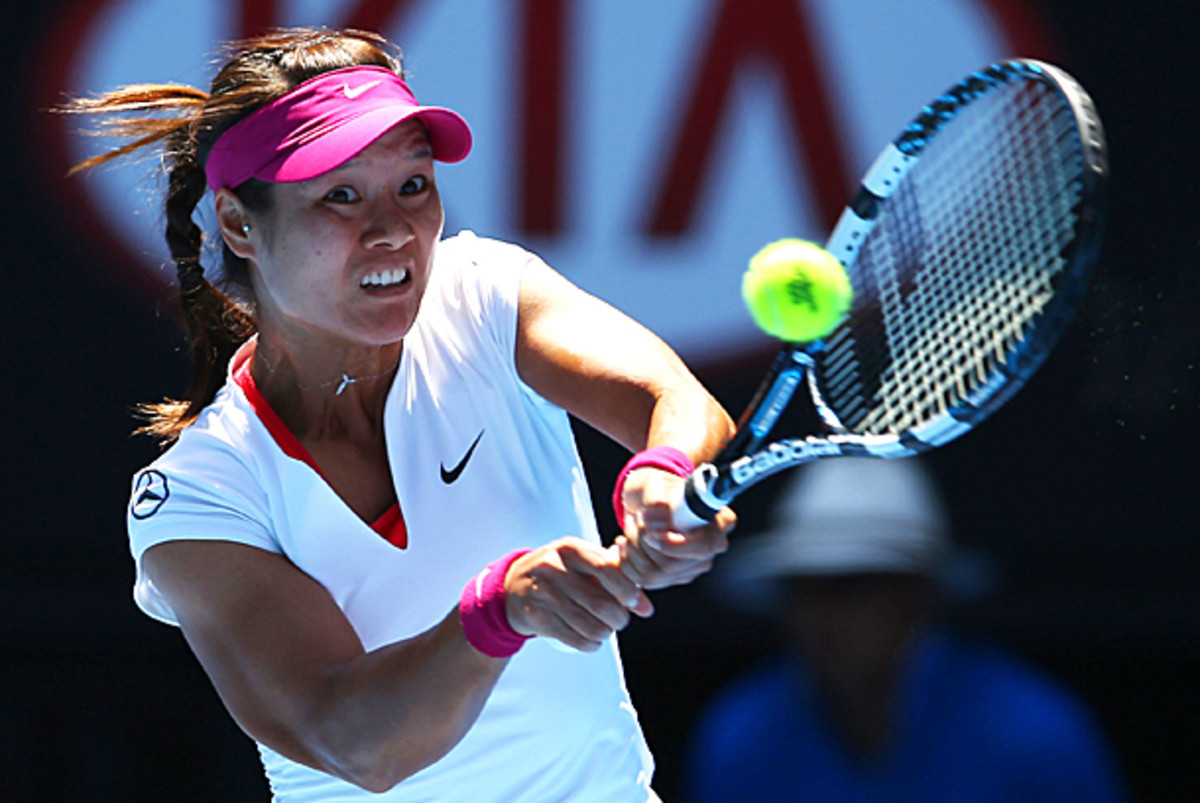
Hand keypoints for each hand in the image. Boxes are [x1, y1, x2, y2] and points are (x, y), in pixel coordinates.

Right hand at [503, 537, 653, 651]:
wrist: (511, 587)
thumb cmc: (556, 573)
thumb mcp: (579, 562)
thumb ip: (613, 575)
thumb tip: (644, 605)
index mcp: (569, 548)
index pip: (607, 569)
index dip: (628, 590)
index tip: (637, 603)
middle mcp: (553, 568)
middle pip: (600, 603)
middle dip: (619, 618)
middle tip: (620, 620)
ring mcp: (541, 593)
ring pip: (589, 625)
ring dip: (605, 634)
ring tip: (605, 630)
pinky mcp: (535, 617)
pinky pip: (573, 639)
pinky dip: (590, 644)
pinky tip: (591, 640)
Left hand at [614, 467, 734, 589]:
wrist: (650, 498)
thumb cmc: (657, 488)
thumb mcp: (653, 483)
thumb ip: (655, 498)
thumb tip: (658, 516)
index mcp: (720, 521)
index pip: (701, 546)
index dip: (670, 544)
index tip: (649, 531)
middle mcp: (713, 547)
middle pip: (672, 565)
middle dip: (643, 543)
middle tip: (636, 519)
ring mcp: (695, 565)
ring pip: (654, 575)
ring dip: (633, 550)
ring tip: (631, 527)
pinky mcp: (676, 577)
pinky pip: (645, 580)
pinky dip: (628, 562)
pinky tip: (626, 543)